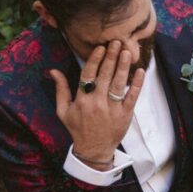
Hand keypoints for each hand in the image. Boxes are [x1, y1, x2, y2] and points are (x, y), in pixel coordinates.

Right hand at [49, 40, 145, 167]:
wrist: (94, 150)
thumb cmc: (78, 128)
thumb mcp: (63, 111)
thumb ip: (61, 90)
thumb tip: (53, 71)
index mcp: (81, 100)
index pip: (88, 75)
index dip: (94, 60)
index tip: (100, 47)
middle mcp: (96, 103)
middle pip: (104, 76)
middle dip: (111, 57)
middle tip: (116, 41)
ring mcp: (112, 109)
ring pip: (118, 84)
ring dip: (123, 66)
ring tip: (127, 51)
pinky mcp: (125, 115)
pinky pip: (132, 97)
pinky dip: (136, 84)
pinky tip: (140, 71)